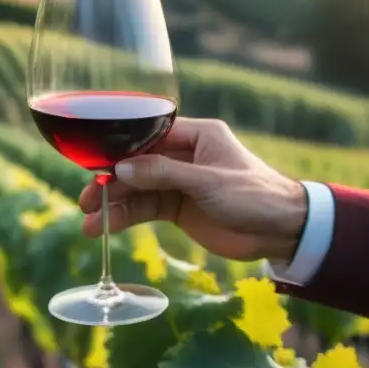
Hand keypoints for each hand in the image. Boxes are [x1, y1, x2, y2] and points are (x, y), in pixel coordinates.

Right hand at [79, 118, 307, 261]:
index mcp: (195, 135)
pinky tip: (105, 228)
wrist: (283, 232)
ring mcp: (178, 182)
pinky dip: (125, 218)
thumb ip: (164, 174)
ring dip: (113, 204)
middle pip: (136, 165)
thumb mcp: (209, 182)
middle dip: (109, 182)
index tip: (93, 165)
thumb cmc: (255, 196)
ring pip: (136, 189)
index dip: (119, 151)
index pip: (147, 137)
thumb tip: (121, 169)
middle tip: (86, 200)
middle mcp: (183, 155)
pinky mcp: (178, 208)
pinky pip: (145, 209)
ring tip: (89, 222)